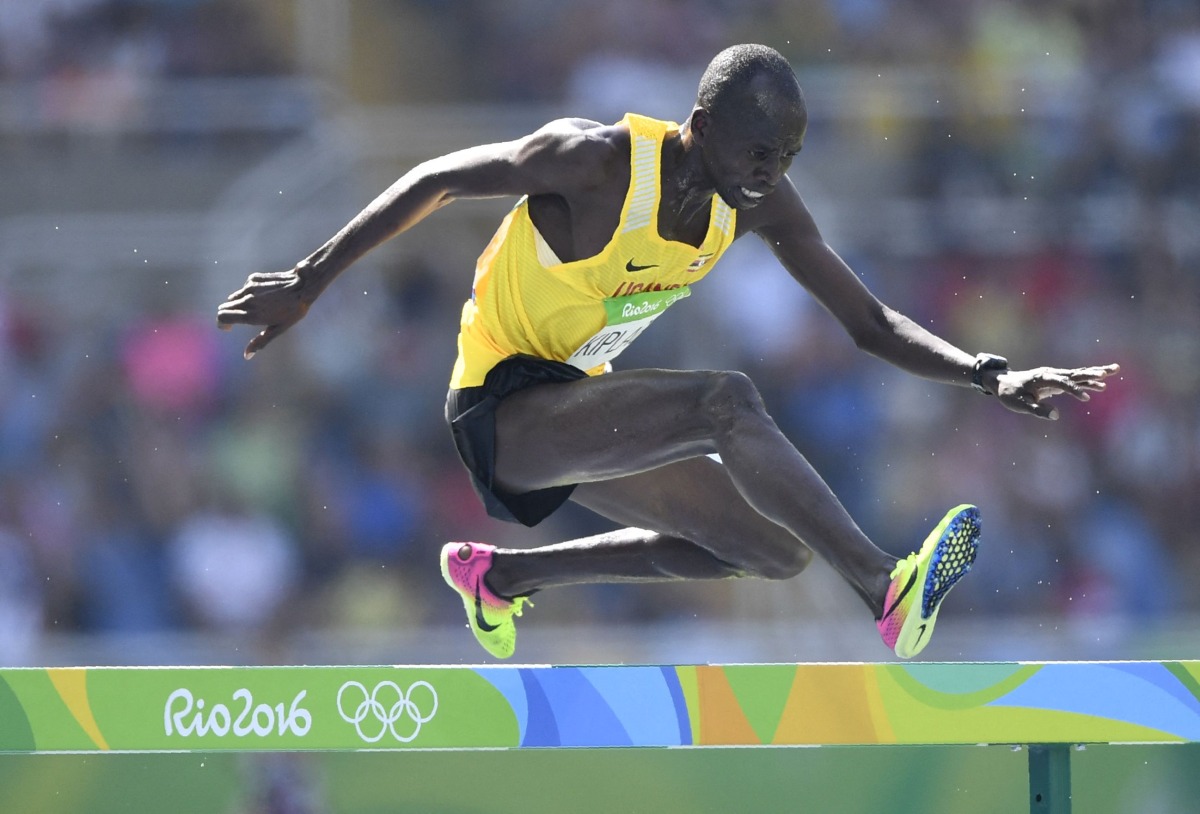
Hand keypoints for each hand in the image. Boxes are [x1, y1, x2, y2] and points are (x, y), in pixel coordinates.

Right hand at [216, 267, 316, 358]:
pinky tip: (264, 295)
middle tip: (239, 320)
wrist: (302, 285)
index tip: (228, 328)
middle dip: (228, 315)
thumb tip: (246, 356)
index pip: (222, 317)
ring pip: (233, 298)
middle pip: (224, 308)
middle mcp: (247, 300)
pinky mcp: (253, 278)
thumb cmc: (293, 310)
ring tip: (256, 308)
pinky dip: (248, 293)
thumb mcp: (278, 329)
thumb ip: (260, 341)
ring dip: (237, 304)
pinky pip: (244, 288)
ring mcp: (249, 288)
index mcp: (252, 315)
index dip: (221, 324)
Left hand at [993, 363, 1119, 419]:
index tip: (1085, 399)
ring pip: (1078, 374)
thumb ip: (1037, 410)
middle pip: (1076, 373)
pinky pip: (1075, 380)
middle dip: (1094, 372)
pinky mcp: (1056, 381)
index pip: (1062, 383)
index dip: (1074, 390)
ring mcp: (1054, 376)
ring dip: (1096, 373)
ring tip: (1114, 370)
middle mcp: (1051, 374)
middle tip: (1112, 370)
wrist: (1003, 383)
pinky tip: (1101, 385)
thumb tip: (1056, 415)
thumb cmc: (1010, 393)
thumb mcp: (1019, 404)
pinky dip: (1088, 382)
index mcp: (1042, 378)